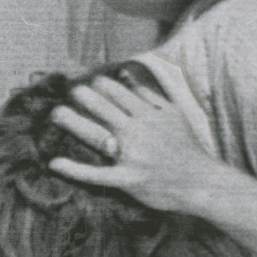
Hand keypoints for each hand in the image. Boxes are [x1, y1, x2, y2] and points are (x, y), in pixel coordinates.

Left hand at [47, 74, 227, 216]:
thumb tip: (127, 75)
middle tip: (70, 92)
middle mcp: (139, 132)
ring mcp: (132, 156)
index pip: (118, 92)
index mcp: (150, 115)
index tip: (90, 83)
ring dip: (72, 122)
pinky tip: (55, 163)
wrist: (202, 181)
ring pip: (96, 135)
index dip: (100, 85)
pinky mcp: (128, 180)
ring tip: (56, 113)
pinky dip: (75, 170)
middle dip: (82, 97)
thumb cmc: (187, 147)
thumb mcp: (174, 115)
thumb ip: (151, 94)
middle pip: (103, 108)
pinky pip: (97, 175)